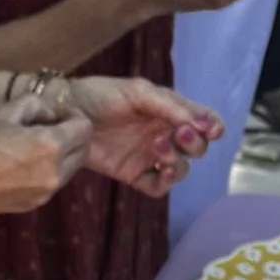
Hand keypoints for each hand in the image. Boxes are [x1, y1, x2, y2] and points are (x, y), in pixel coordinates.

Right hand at [0, 96, 92, 217]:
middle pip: (82, 151)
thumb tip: (49, 112)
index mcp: (50, 146)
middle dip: (73, 136)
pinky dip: (47, 171)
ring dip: (61, 155)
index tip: (57, 113)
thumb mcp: (3, 112)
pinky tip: (21, 163)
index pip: (84, 128)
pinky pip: (50, 184)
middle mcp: (53, 174)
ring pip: (68, 170)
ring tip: (32, 144)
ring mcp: (44, 193)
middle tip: (49, 126)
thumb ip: (35, 106)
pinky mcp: (31, 205)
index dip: (73, 115)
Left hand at [71, 78, 221, 193]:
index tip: (211, 130)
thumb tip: (201, 124)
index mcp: (170, 111)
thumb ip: (170, 106)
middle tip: (180, 134)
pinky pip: (158, 188)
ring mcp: (150, 156)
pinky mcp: (134, 175)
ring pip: (181, 169)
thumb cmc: (101, 95)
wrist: (66, 113)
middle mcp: (164, 134)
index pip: (204, 120)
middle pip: (197, 148)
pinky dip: (165, 183)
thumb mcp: (138, 91)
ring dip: (178, 161)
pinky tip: (161, 171)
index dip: (213, 126)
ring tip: (159, 148)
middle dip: (195, 143)